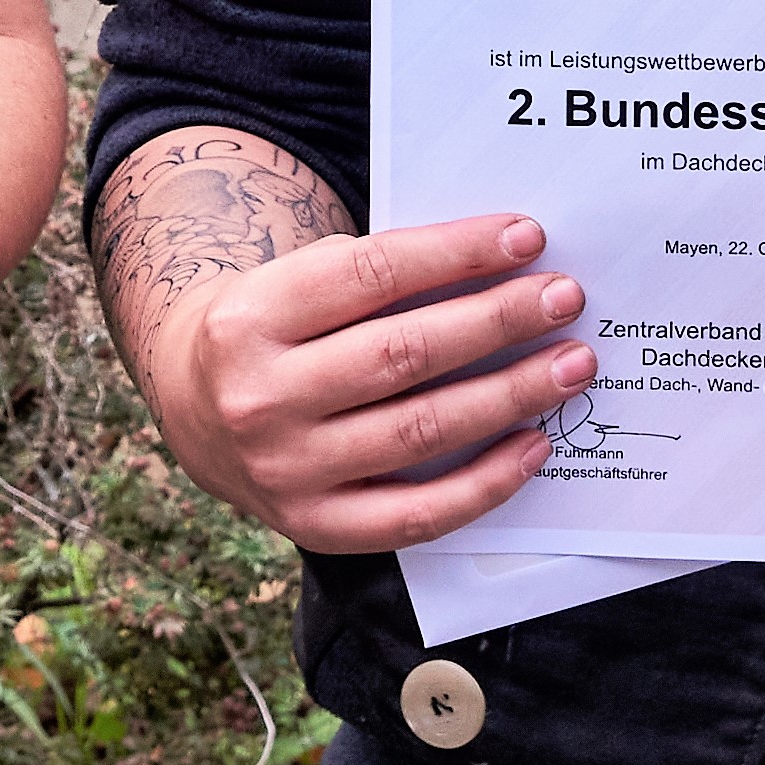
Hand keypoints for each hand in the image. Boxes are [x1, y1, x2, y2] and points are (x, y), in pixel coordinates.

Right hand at [143, 211, 591, 553]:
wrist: (193, 414)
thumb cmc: (272, 333)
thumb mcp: (292, 283)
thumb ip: (375, 278)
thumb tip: (499, 267)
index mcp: (251, 316)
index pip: (371, 273)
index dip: (455, 253)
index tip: (526, 238)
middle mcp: (262, 396)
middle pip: (403, 354)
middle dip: (496, 321)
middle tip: (565, 298)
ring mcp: (287, 469)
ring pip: (421, 430)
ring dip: (509, 395)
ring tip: (570, 364)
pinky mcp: (315, 526)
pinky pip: (418, 513)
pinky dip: (486, 481)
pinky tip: (535, 444)